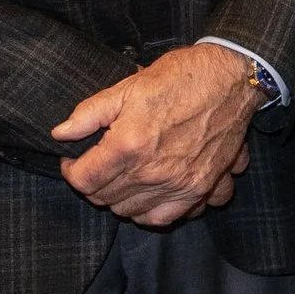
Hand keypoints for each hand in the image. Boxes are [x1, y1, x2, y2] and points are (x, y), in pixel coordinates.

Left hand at [52, 43, 260, 226]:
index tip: (74, 159)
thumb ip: (89, 113)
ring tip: (122, 178)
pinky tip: (151, 194)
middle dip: (94, 183)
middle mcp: (154, 172)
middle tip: (98, 165)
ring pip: (132, 212)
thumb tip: (61, 133)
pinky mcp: (203, 187)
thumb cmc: (181, 76)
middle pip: (105, 198)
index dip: (71, 170)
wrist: (233, 77)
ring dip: (120, 199)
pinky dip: (154, 211)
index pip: (84, 179)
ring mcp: (180, 184)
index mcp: (130, 145)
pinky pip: (169, 217)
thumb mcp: (129, 86)